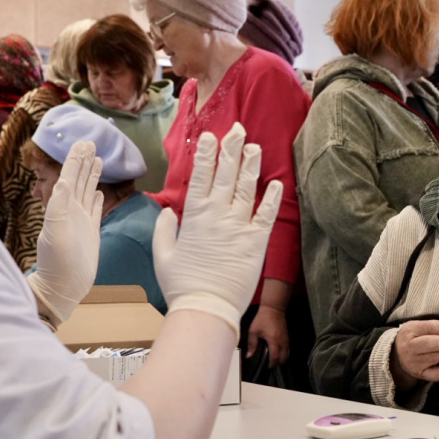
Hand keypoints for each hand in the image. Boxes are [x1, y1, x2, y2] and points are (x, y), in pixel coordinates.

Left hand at [27, 141, 103, 323]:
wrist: (63, 286)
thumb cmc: (57, 262)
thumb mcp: (54, 232)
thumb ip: (59, 207)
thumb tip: (65, 182)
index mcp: (62, 207)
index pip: (70, 177)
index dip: (76, 160)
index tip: (83, 144)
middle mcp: (72, 211)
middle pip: (79, 180)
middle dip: (84, 161)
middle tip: (91, 144)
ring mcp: (81, 221)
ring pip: (88, 191)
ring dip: (92, 175)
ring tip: (98, 160)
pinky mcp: (90, 232)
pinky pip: (95, 210)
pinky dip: (97, 198)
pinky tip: (100, 192)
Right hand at [152, 123, 281, 338]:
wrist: (206, 309)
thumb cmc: (181, 286)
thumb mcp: (163, 256)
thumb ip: (164, 230)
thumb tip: (167, 211)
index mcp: (193, 216)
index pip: (200, 176)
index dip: (206, 154)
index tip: (210, 136)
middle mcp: (217, 215)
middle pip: (226, 174)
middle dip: (231, 148)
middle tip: (237, 129)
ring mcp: (238, 227)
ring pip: (246, 188)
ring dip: (251, 165)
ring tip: (255, 146)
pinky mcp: (256, 242)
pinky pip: (266, 214)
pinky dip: (272, 198)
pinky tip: (276, 182)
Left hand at [247, 305, 288, 364]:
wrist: (273, 308)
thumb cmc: (263, 318)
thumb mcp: (253, 331)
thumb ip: (251, 344)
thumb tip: (249, 355)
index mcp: (273, 341)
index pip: (275, 357)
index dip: (271, 364)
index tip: (267, 366)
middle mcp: (282, 341)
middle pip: (284, 358)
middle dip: (278, 363)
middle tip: (271, 364)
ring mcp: (286, 339)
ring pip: (287, 354)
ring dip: (282, 358)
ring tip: (274, 360)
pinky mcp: (287, 336)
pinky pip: (288, 348)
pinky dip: (284, 353)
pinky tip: (278, 352)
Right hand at [390, 320, 438, 385]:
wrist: (397, 355)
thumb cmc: (414, 338)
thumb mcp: (421, 326)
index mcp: (411, 330)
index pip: (432, 327)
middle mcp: (410, 346)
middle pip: (434, 343)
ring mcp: (414, 362)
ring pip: (437, 358)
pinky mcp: (419, 374)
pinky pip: (436, 375)